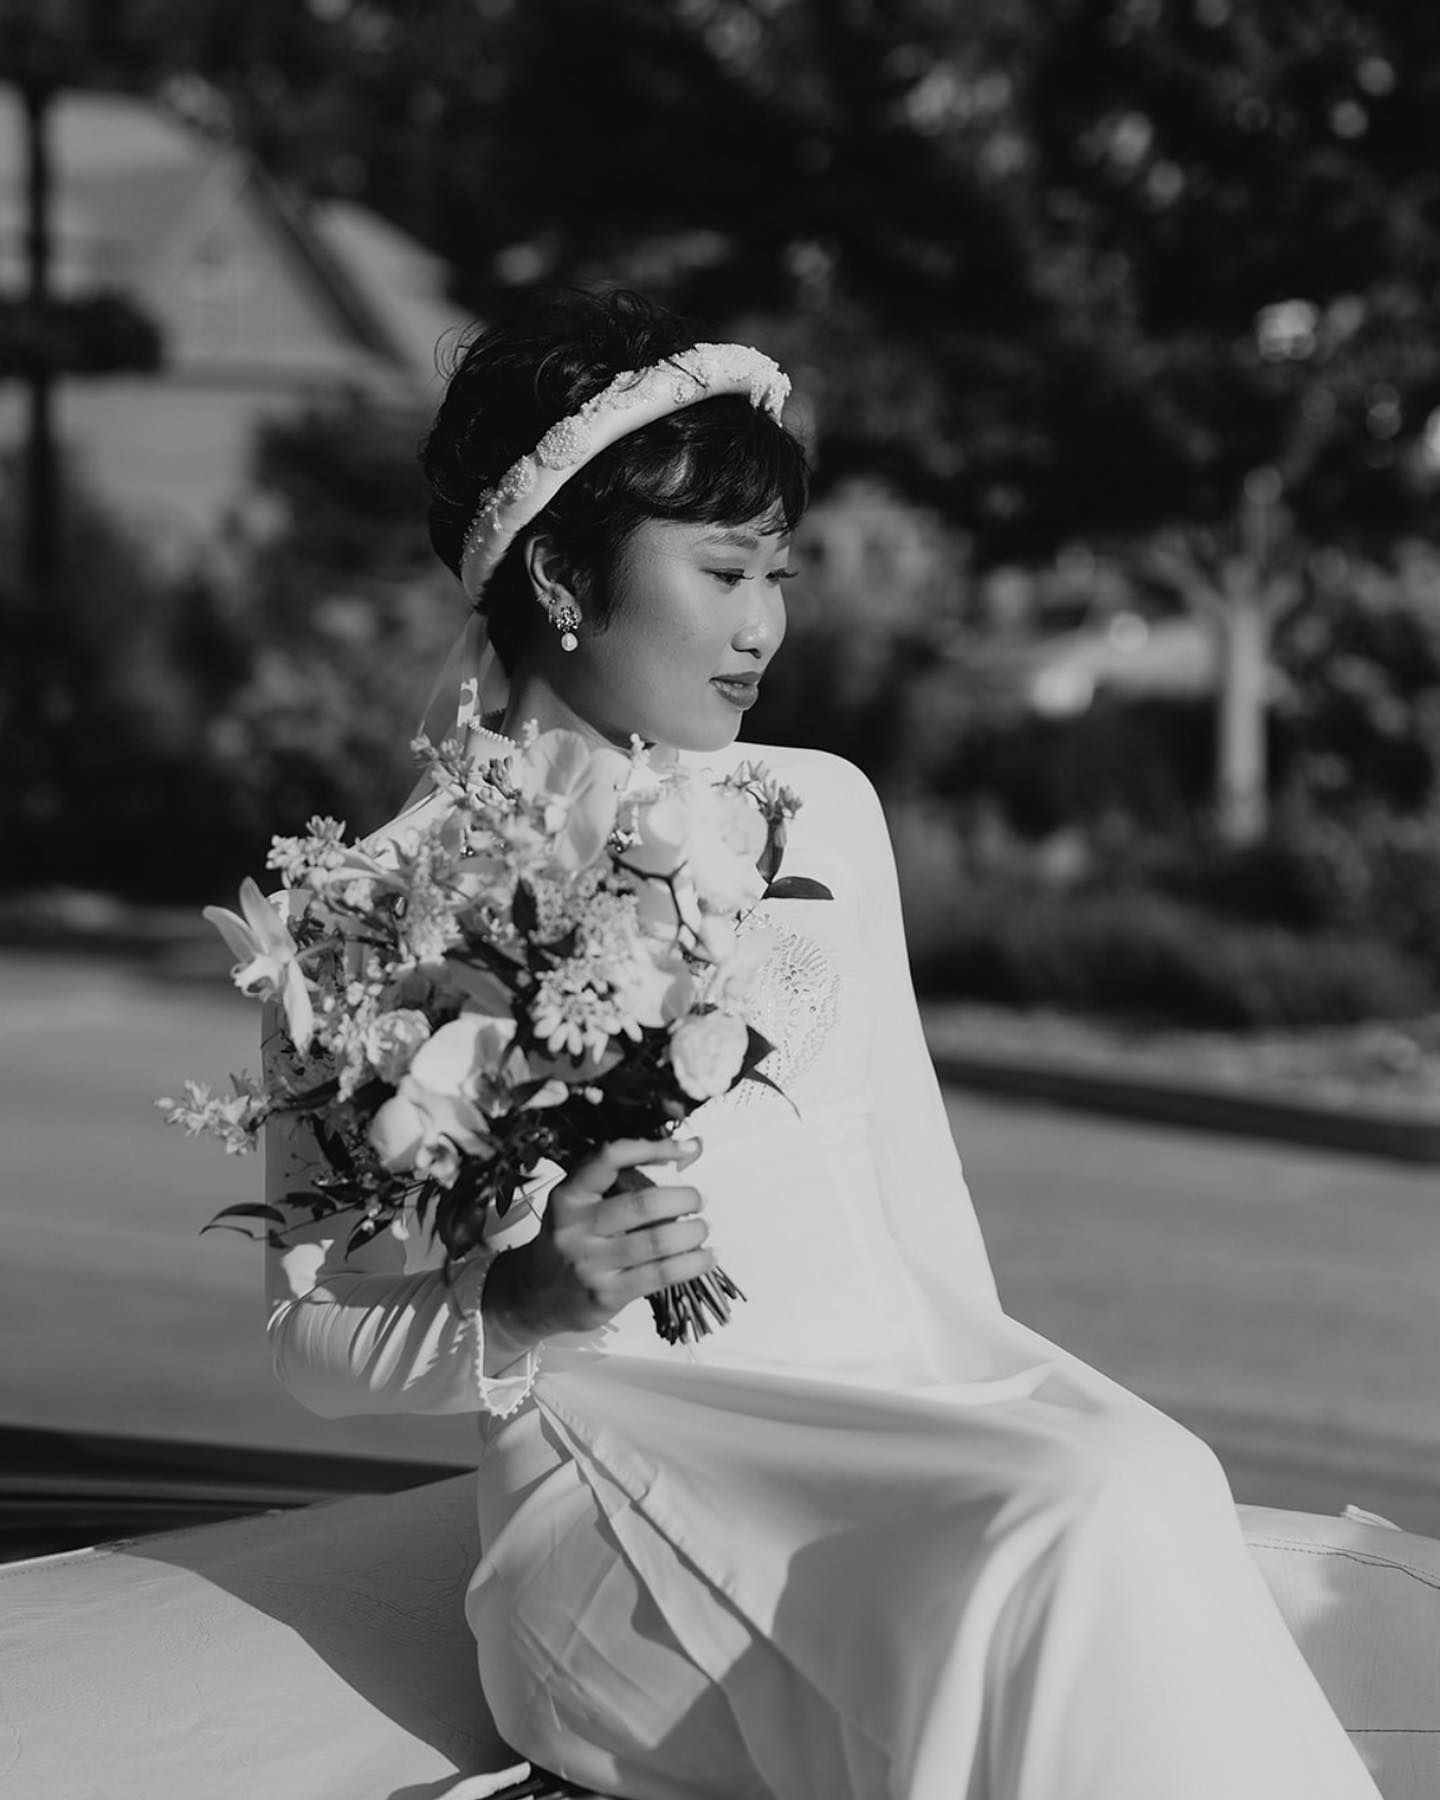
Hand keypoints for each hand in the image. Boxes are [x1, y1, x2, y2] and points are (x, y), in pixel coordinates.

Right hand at [482, 1136, 711, 1350]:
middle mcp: (576, 1226)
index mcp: (570, 1195)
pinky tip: (705, 1257)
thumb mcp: (584, 1204)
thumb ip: (629, 1177)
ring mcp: (590, 1262)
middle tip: (698, 1199)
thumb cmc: (569, 1241)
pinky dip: (692, 1263)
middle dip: (684, 1198)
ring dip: (692, 1232)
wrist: (533, 1295)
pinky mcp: (606, 1293)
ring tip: (703, 1228)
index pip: (610, 1157)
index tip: (684, 1149)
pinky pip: (660, 1275)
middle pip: (642, 1204)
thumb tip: (690, 1149)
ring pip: (656, 1241)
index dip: (653, 1148)